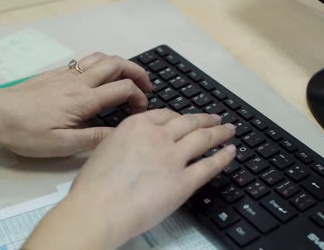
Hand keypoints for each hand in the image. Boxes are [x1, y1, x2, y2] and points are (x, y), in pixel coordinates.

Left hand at [0, 53, 151, 156]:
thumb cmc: (26, 133)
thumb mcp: (60, 145)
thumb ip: (93, 139)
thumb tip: (120, 134)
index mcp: (83, 100)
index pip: (122, 88)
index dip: (138, 96)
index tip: (141, 110)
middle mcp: (79, 82)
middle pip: (116, 64)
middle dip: (137, 71)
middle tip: (146, 86)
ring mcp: (67, 75)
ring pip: (101, 57)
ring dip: (120, 64)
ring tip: (127, 78)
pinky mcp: (56, 74)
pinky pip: (86, 61)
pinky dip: (102, 64)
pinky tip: (99, 78)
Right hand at [23, 109, 235, 248]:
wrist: (98, 208)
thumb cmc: (93, 184)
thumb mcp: (105, 148)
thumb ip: (125, 141)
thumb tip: (134, 145)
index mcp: (137, 125)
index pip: (166, 115)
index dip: (181, 116)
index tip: (187, 118)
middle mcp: (158, 136)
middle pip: (189, 122)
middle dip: (205, 119)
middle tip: (216, 118)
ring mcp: (173, 157)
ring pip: (203, 139)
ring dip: (219, 132)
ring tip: (229, 130)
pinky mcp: (184, 181)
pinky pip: (209, 166)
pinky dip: (223, 157)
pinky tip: (231, 152)